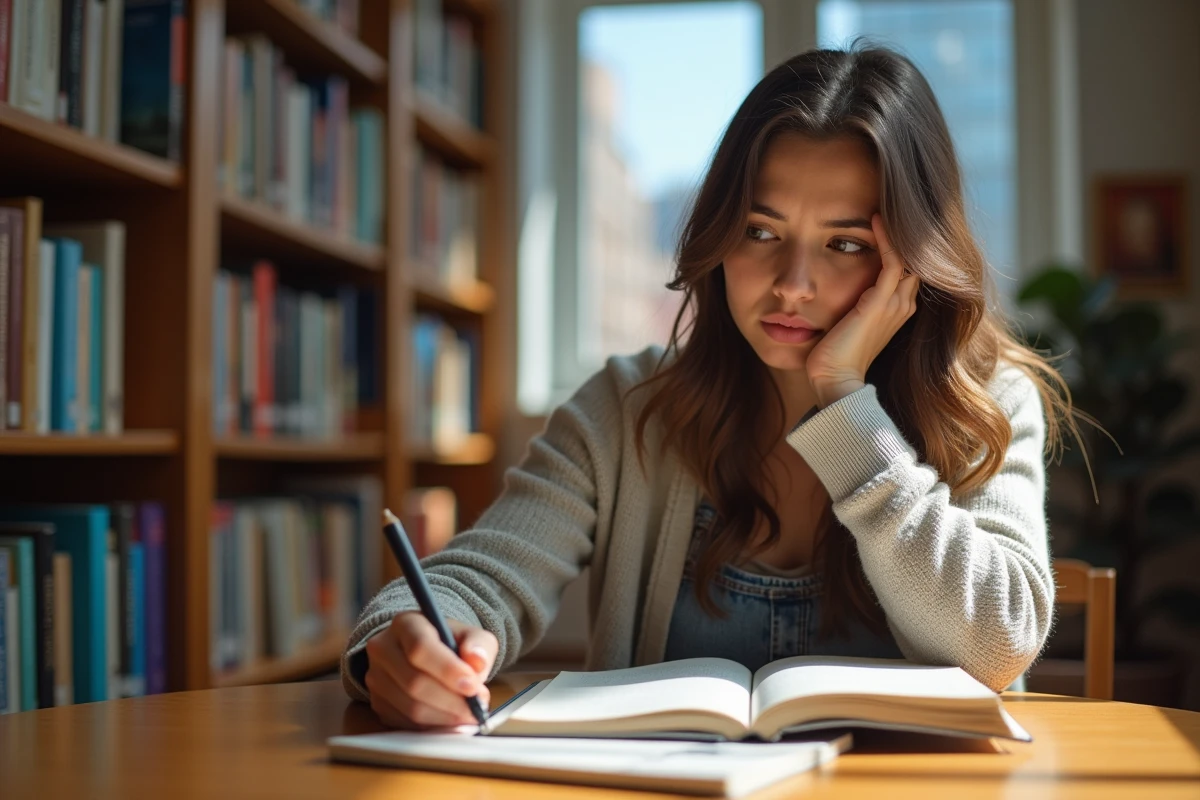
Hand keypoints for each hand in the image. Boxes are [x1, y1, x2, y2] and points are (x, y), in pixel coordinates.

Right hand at [363, 611, 496, 728]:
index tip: (473, 687)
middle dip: (451, 700)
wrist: (426, 655)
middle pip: (414, 682)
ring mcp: (376, 677)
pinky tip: (451, 721)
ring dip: (445, 717)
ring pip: (410, 707)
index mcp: (406, 624)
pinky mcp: (377, 702)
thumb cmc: (450, 643)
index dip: (448, 670)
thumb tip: (477, 661)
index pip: (421, 648)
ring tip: (469, 715)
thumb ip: (478, 645)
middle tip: (477, 707)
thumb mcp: (471, 635)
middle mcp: (383, 648)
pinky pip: (405, 723)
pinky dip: (433, 727)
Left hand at [806, 214, 919, 406]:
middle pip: (914, 256)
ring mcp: (896, 303)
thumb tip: (830, 287)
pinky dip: (886, 238)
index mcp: (897, 308)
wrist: (834, 380)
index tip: (879, 216)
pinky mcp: (881, 302)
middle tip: (888, 200)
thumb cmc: (832, 356)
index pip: (907, 265)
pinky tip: (874, 219)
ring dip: (897, 228)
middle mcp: (903, 303)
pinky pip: (894, 261)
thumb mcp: (845, 322)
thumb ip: (849, 303)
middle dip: (903, 230)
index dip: (898, 241)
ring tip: (884, 201)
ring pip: (909, 254)